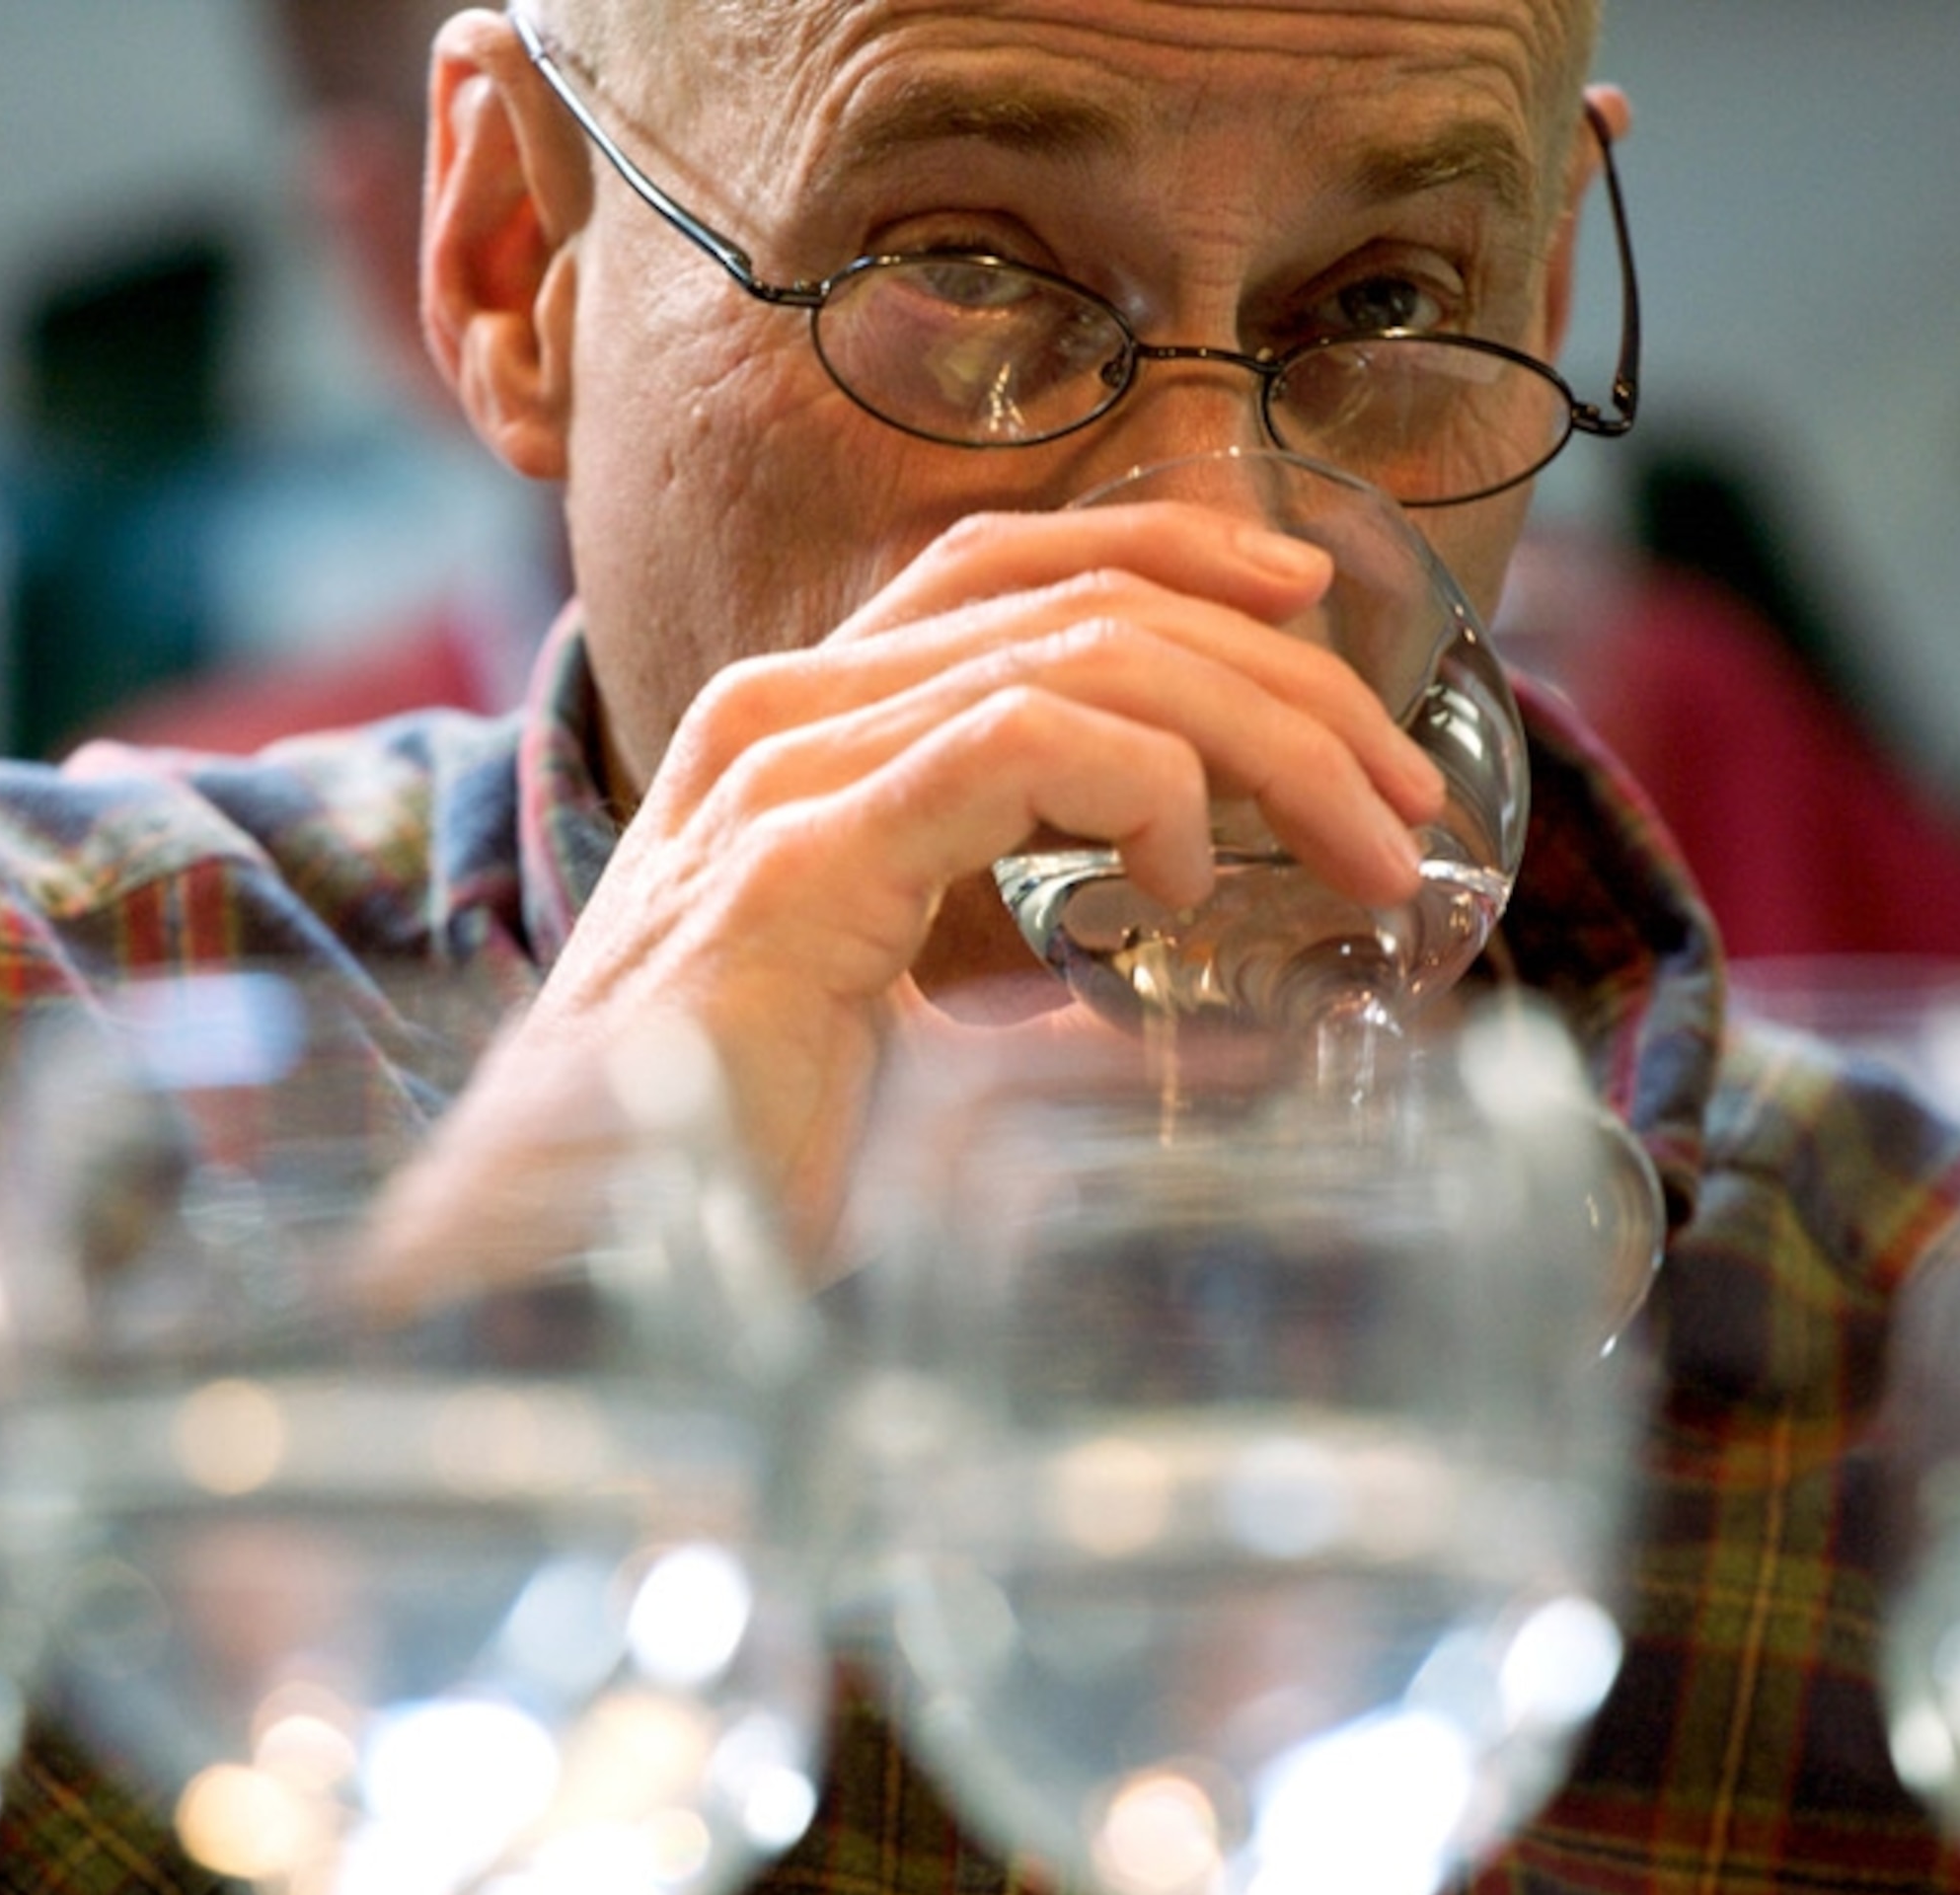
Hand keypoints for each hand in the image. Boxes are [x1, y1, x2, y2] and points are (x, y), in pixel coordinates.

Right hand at [405, 497, 1447, 1262]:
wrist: (556, 1273)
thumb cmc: (708, 1170)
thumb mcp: (894, 1051)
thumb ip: (1003, 1001)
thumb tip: (1163, 1022)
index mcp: (797, 740)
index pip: (1001, 567)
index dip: (1171, 557)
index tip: (1310, 617)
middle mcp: (779, 720)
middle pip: (1073, 596)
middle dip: (1275, 674)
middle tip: (1403, 790)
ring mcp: (777, 779)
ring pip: (1074, 654)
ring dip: (1259, 735)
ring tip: (1363, 845)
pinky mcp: (794, 862)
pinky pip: (1011, 743)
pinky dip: (1140, 788)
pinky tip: (1178, 880)